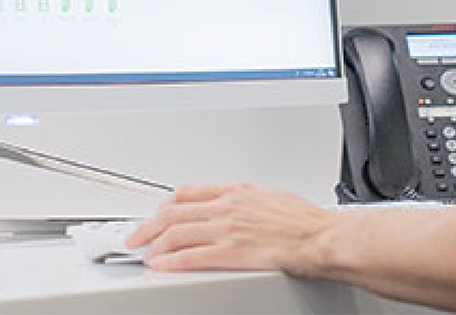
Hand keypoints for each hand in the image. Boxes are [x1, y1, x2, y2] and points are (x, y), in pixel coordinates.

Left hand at [125, 182, 332, 275]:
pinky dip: (170, 260)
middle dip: (149, 225)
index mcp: (236, 191)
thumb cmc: (303, 220)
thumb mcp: (269, 197)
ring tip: (143, 252)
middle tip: (135, 236)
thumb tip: (233, 206)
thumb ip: (244, 201)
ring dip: (154, 243)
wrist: (320, 236)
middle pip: (175, 211)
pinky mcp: (232, 253)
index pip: (188, 193)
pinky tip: (160, 265)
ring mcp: (228, 229)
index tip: (156, 214)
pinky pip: (191, 256)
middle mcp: (227, 206)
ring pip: (177, 232)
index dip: (165, 205)